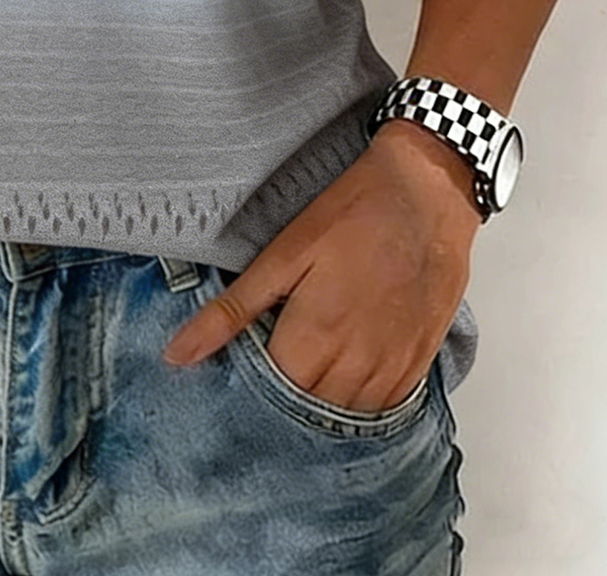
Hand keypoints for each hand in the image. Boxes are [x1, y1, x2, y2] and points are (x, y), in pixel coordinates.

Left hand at [162, 120, 481, 410]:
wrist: (428, 188)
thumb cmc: (355, 210)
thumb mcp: (283, 254)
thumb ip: (232, 311)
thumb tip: (177, 354)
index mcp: (315, 337)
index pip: (270, 400)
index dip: (248, 393)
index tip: (237, 377)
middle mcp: (357, 363)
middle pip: (308, 414)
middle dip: (284, 401)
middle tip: (270, 367)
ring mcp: (394, 365)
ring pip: (348, 417)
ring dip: (323, 406)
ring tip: (306, 372)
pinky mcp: (421, 359)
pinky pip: (386, 408)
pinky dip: (361, 402)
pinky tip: (346, 377)